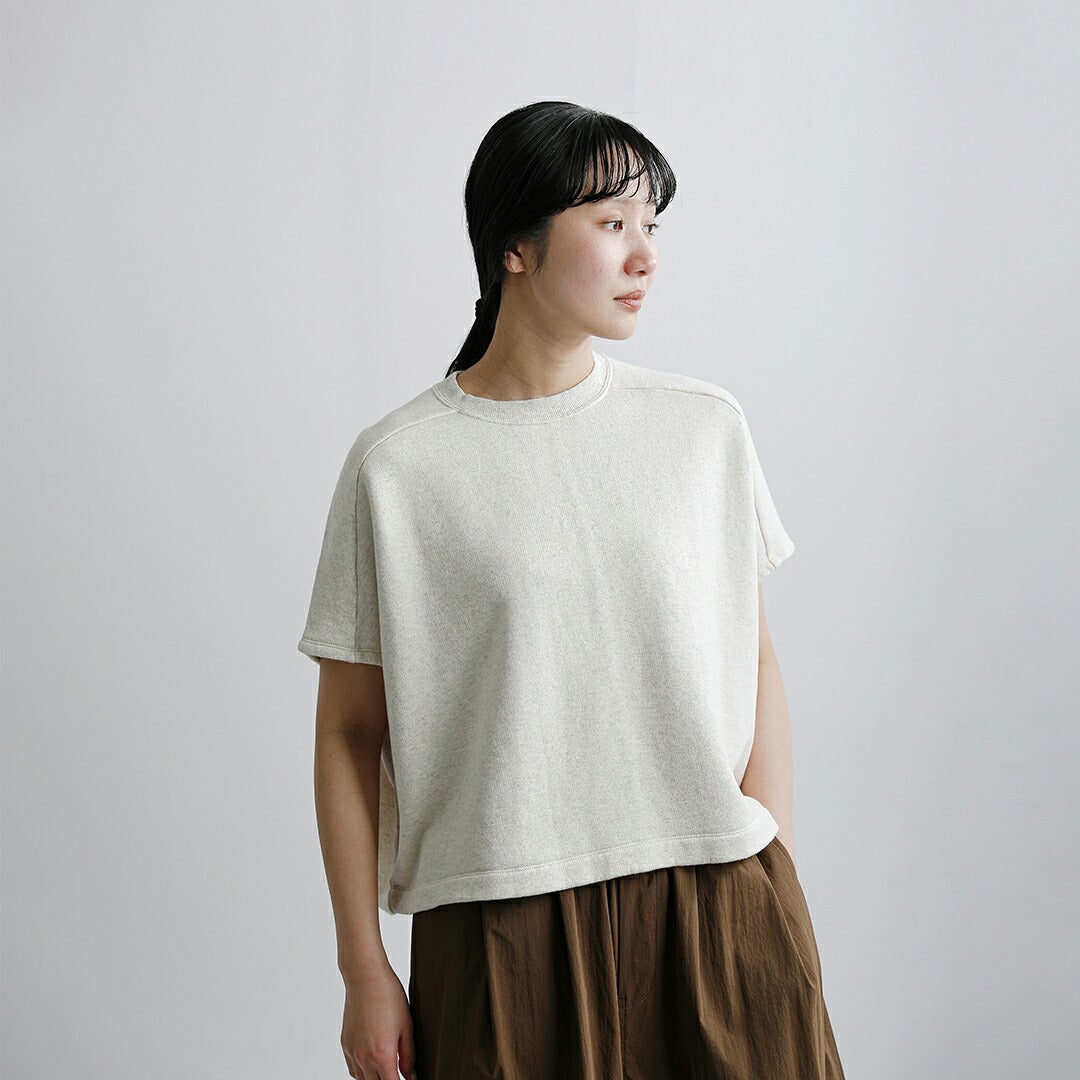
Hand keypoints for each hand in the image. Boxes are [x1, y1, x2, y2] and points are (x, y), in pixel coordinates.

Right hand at [341, 962, 418, 1079]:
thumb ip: (409, 1056)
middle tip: (398, 1072)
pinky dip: (363, 1071)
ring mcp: (352, 1052)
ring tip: (386, 1067)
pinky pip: (353, 1069)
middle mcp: (364, 1057)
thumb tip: (411, 1075)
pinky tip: (372, 1062)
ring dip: (375, 1079)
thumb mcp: (407, 1026)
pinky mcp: (345, 1045)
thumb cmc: (388, 996)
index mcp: (382, 1055)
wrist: (365, 978)